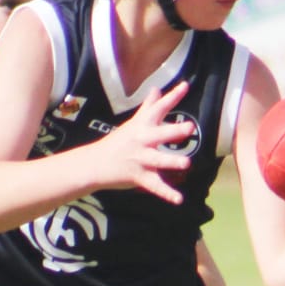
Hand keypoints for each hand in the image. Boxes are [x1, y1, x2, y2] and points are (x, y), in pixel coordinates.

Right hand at [99, 82, 196, 203]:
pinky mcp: (138, 176)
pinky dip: (166, 193)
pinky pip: (154, 185)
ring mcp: (140, 158)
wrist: (94, 164)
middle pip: (159, 134)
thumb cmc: (119, 142)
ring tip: (186, 163)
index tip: (186, 86)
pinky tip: (179, 199)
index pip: (159, 108)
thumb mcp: (134, 123)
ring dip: (171, 161)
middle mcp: (142, 140)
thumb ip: (149, 107)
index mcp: (142, 126)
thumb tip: (157, 89)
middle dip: (173, 131)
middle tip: (189, 128)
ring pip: (158, 160)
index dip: (173, 97)